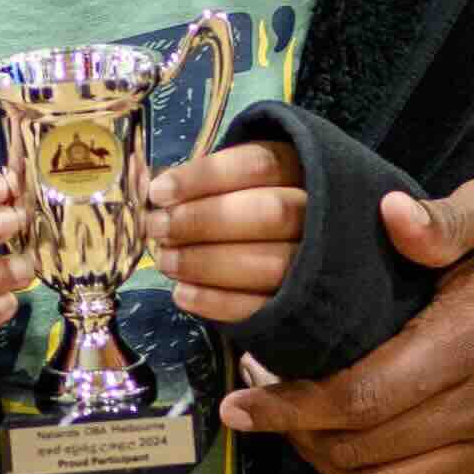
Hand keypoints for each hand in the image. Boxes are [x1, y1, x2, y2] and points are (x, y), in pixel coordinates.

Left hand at [152, 134, 309, 325]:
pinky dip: (217, 302)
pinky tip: (182, 294)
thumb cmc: (262, 204)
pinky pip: (263, 307)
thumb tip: (152, 186)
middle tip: (158, 227)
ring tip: (166, 261)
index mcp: (305, 170)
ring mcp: (319, 264)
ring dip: (205, 263)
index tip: (160, 191)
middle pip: (269, 213)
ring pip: (269, 264)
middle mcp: (321, 214)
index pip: (259, 165)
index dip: (206, 177)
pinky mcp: (304, 308)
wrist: (316, 255)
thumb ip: (208, 181)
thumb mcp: (245, 179)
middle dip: (204, 221)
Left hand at [222, 168, 473, 473]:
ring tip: (297, 425)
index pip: (359, 399)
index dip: (290, 408)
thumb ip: (444, 218)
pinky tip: (348, 441)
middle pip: (362, 452)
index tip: (239, 399)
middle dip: (297, 436)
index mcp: (472, 341)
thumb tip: (389, 217)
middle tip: (258, 399)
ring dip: (331, 466)